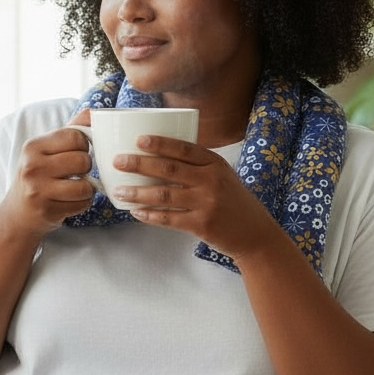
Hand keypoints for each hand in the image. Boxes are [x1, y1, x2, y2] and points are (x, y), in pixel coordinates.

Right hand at [0, 110, 95, 236]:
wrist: (17, 213)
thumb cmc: (38, 176)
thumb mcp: (46, 149)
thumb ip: (71, 129)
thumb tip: (95, 112)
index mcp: (34, 146)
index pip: (75, 136)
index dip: (83, 145)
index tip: (76, 152)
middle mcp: (33, 166)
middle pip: (83, 161)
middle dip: (86, 168)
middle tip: (77, 172)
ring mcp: (39, 190)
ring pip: (85, 186)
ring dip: (87, 189)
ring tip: (76, 187)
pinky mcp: (48, 210)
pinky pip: (82, 204)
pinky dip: (82, 203)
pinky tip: (70, 201)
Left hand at [111, 134, 281, 260]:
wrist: (255, 234)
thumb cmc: (234, 203)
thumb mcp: (223, 177)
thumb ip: (198, 166)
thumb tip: (158, 158)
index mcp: (215, 164)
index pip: (184, 148)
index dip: (160, 143)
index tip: (138, 139)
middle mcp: (211, 181)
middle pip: (169, 169)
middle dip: (140, 164)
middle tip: (118, 161)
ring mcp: (206, 203)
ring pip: (164, 195)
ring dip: (138, 192)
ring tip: (119, 190)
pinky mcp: (201, 225)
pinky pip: (169, 218)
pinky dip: (150, 215)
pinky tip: (136, 211)